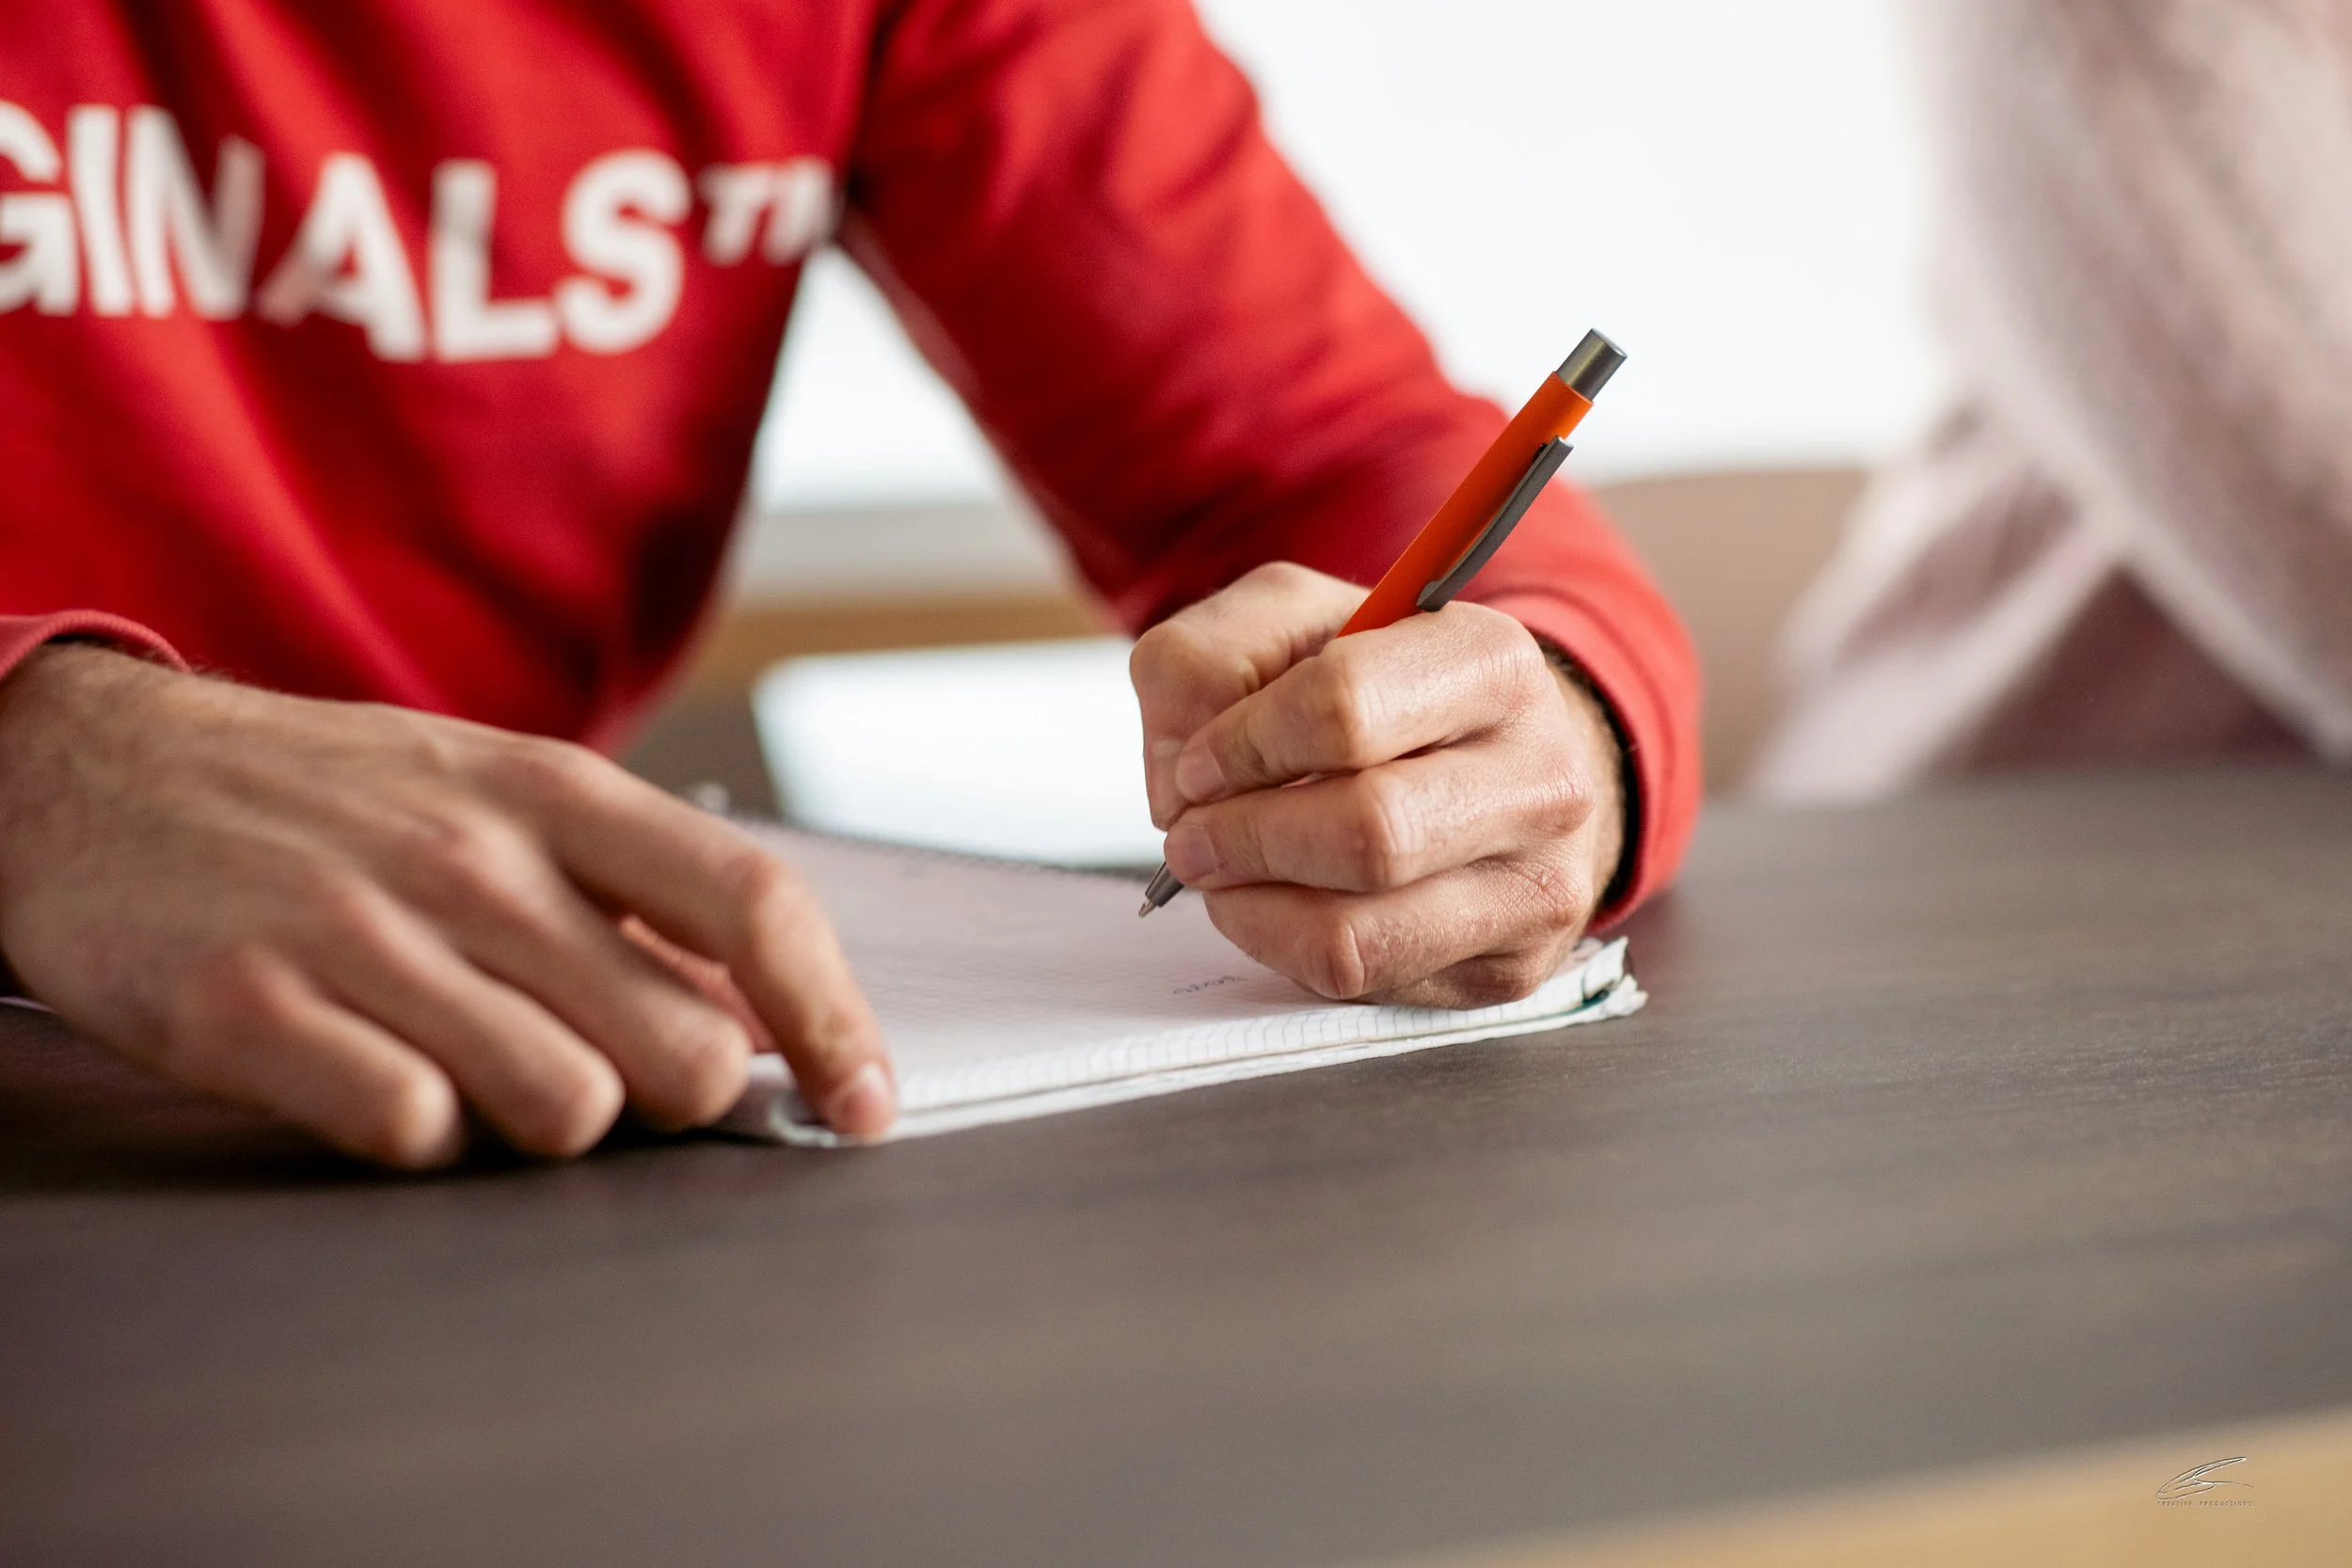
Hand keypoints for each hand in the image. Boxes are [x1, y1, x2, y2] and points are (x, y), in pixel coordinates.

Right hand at [0, 646, 894, 1166]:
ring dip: (541, 1117)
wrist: (87, 771)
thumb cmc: (327, 801)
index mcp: (554, 794)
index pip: (754, 901)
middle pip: (680, 1047)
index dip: (834, 1016)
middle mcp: (474, 859)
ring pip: (565, 1108)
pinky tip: (374, 1075)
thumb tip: (774, 1013)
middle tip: (597, 1065)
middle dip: (667, 1093)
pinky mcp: (250, 1010)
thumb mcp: (496, 798)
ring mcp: (360, 932)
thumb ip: (637, 900)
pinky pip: (413, 1133)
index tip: (863, 1101)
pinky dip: (417, 1135)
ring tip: (465, 1060)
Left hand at [1131, 563, 1624, 1007]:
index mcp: (1491, 661)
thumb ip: (1208, 658)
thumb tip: (1183, 773)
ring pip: (1356, 932)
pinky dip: (1282, 948)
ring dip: (1250, 906)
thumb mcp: (1290, 625)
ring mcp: (1538, 883)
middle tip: (1191, 837)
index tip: (1199, 764)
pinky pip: (1362, 982)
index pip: (1347, 707)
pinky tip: (1274, 905)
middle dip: (1244, 839)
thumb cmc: (1385, 695)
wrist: (1500, 767)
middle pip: (1365, 831)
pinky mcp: (1509, 966)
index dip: (1244, 744)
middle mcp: (1541, 776)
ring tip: (1223, 874)